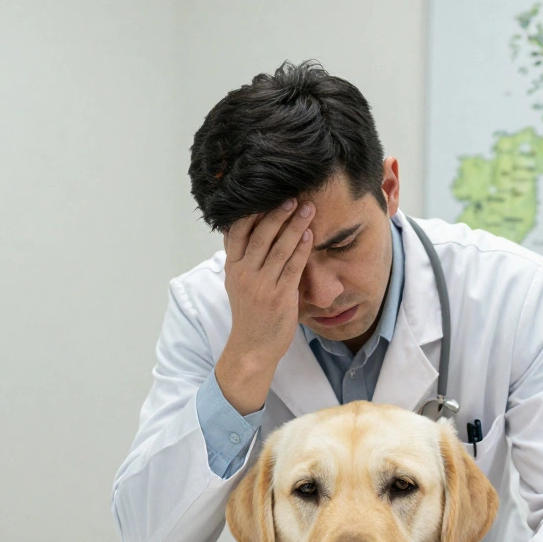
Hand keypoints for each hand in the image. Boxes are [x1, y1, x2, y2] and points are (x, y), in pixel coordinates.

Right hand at [215, 200, 315, 413]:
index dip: (252, 211)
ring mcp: (261, 285)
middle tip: (292, 195)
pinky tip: (310, 235)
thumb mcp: (236, 283)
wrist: (252, 347)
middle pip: (260, 234)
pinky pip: (292, 266)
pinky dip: (301, 249)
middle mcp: (244, 273)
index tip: (266, 194)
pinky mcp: (279, 296)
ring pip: (278, 247)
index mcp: (232, 267)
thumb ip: (240, 257)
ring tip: (307, 208)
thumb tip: (240, 228)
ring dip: (295, 225)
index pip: (237, 231)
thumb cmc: (249, 313)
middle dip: (277, 213)